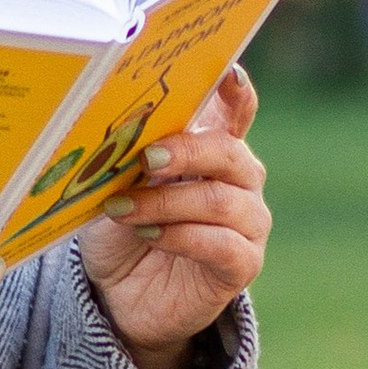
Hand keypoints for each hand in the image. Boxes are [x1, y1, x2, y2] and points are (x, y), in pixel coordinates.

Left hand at [75, 65, 268, 368]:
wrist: (120, 297)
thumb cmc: (122, 232)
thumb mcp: (119, 188)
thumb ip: (132, 160)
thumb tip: (125, 134)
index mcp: (213, 150)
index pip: (237, 111)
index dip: (236, 91)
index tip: (227, 71)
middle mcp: (241, 182)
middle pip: (228, 153)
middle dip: (186, 151)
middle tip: (146, 158)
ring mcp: (248, 223)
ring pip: (221, 200)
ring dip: (167, 202)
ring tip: (124, 208)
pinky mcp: (242, 264)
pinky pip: (222, 244)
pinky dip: (181, 237)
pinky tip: (150, 236)